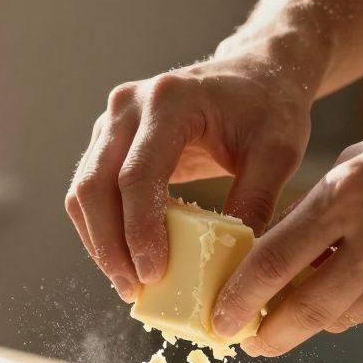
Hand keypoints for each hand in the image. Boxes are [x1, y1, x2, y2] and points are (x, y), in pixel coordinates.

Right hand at [65, 48, 318, 300]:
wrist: (255, 72)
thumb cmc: (270, 107)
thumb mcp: (279, 153)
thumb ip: (256, 202)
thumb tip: (234, 267)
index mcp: (169, 101)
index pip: (137, 174)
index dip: (139, 230)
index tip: (152, 274)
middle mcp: (128, 107)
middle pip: (95, 185)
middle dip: (110, 246)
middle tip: (134, 290)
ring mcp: (112, 122)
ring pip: (84, 193)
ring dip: (100, 243)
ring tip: (129, 284)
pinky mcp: (108, 141)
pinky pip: (91, 193)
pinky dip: (102, 231)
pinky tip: (126, 262)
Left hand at [212, 93, 362, 355]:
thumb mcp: (360, 160)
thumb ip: (316, 210)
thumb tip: (271, 260)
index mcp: (349, 191)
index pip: (274, 260)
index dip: (239, 298)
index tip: (219, 319)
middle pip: (305, 309)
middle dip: (268, 334)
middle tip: (249, 342)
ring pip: (342, 316)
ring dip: (310, 322)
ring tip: (289, 318)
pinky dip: (356, 304)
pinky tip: (350, 287)